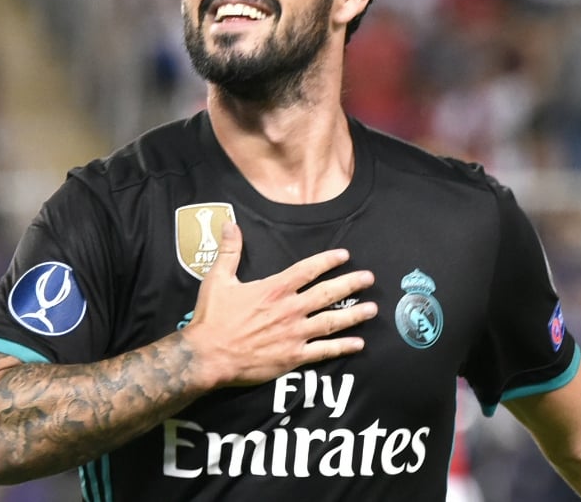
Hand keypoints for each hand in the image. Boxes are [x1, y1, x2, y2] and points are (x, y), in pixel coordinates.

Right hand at [183, 222, 375, 386]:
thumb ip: (229, 251)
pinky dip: (342, 347)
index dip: (328, 261)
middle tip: (369, 278)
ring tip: (372, 309)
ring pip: (332, 322)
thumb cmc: (212, 318)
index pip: (308, 270)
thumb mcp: (217, 279)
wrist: (208, 356)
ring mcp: (294, 334)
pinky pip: (324, 351)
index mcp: (274, 289)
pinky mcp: (293, 357)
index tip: (345, 256)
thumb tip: (229, 224)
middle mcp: (290, 309)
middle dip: (351, 284)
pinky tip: (358, 344)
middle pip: (327, 293)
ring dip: (354, 315)